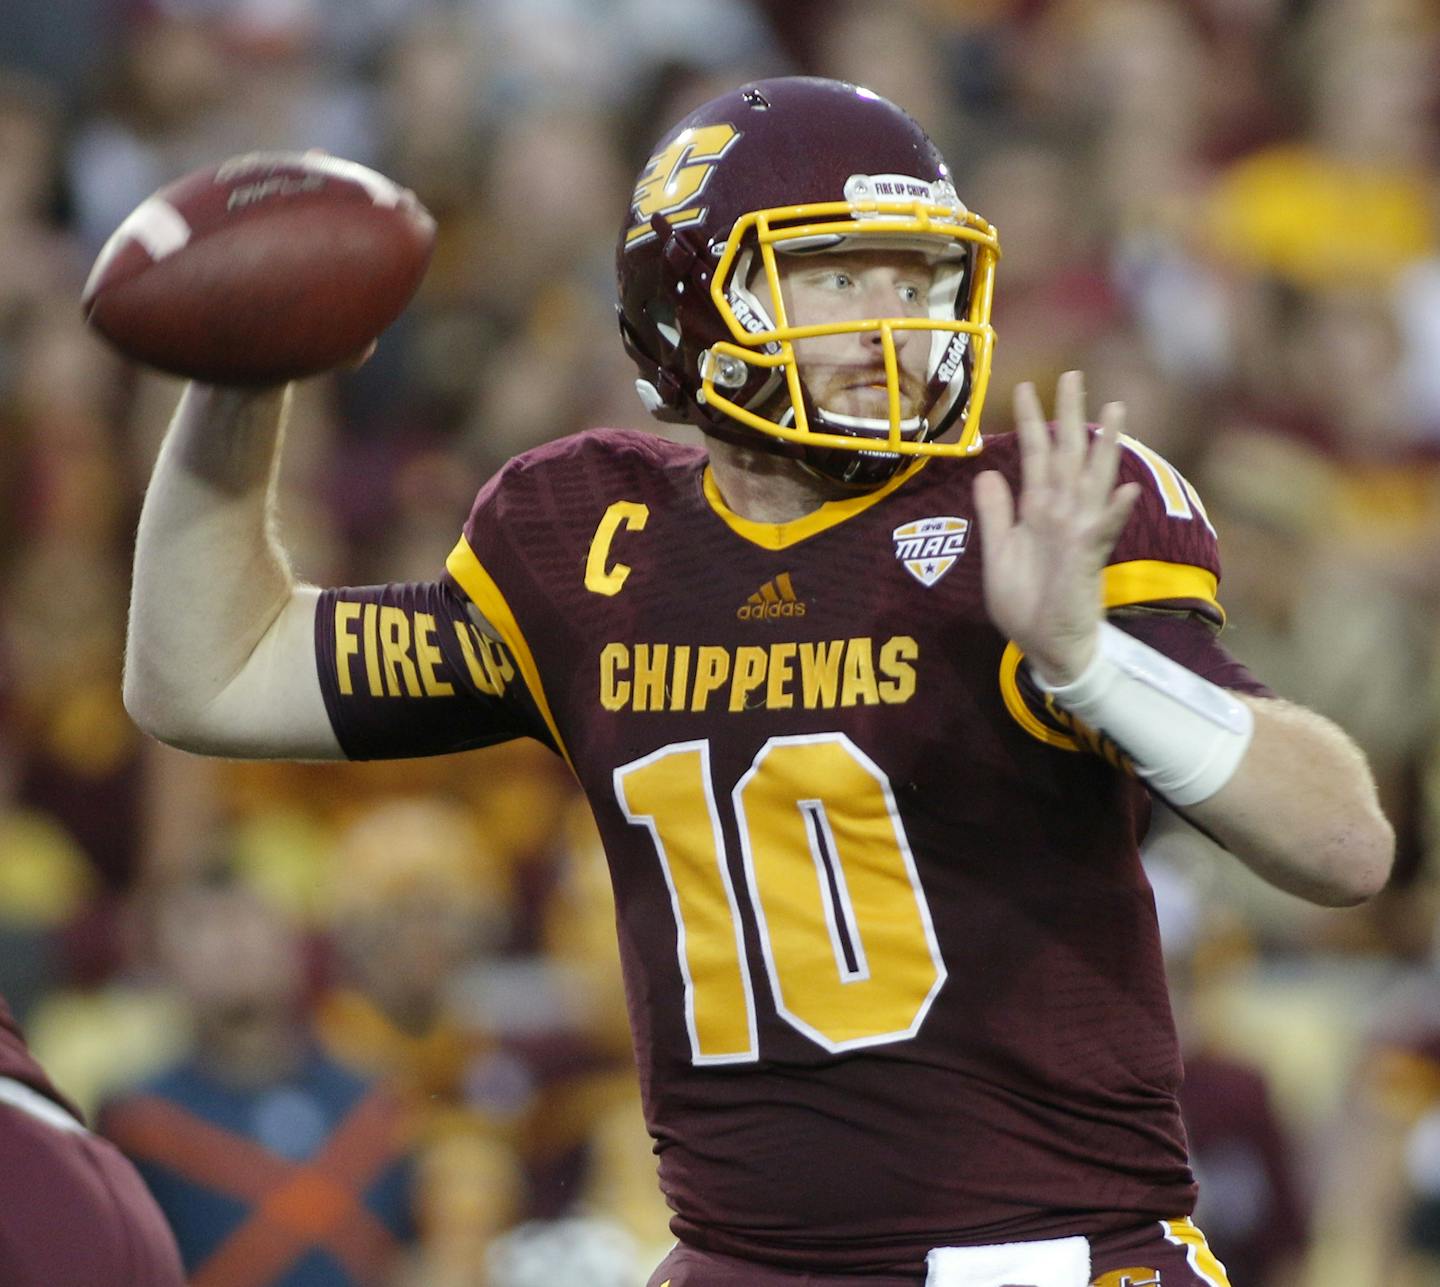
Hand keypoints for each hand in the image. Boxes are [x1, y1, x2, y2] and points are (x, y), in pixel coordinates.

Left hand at [972, 370, 1140, 684]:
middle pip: (1067, 456)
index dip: (1030, 423)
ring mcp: (1078, 535)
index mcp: (1037, 511)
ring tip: (1115, 411)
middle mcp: (1061, 515)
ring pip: (1092, 482)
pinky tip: (1126, 490)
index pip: (1035, 457)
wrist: (1045, 646)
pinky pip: (1102, 533)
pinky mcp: (1087, 561)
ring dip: (1103, 448)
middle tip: (1074, 375)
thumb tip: (987, 473)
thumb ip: (995, 514)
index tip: (1023, 387)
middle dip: (1070, 416)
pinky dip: (1114, 513)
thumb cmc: (1026, 603)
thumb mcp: (998, 553)